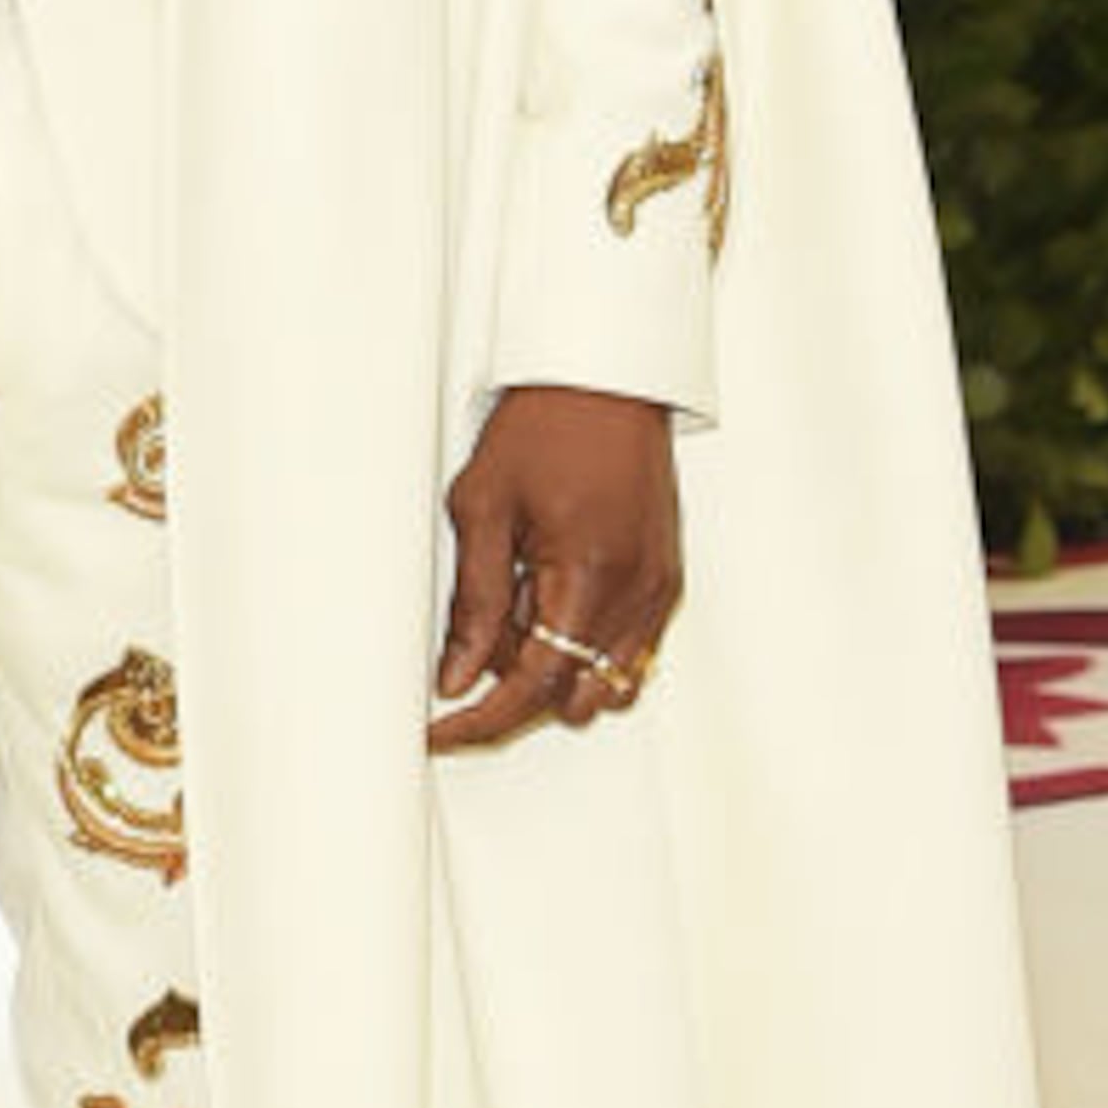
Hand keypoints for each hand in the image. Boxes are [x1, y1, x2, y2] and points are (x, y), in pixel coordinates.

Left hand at [426, 385, 681, 752]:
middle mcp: (636, 593)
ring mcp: (658, 590)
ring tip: (518, 601)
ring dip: (554, 667)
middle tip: (473, 633)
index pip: (533, 684)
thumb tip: (457, 677)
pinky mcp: (666, 581)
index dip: (482, 719)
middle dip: (515, 684)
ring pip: (603, 682)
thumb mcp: (482, 507)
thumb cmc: (545, 424)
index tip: (441, 731)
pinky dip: (584, 645)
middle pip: (570, 695)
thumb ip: (474, 602)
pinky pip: (628, 652)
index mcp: (588, 574)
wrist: (605, 377)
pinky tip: (550, 591)